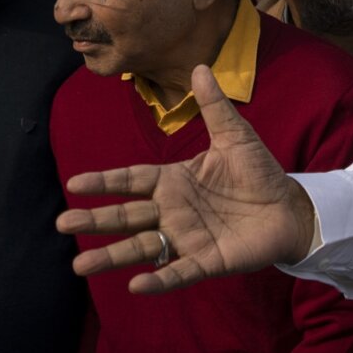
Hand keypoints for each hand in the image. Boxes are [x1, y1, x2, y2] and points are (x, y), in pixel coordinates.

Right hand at [64, 66, 317, 293]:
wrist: (290, 208)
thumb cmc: (259, 173)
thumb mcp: (236, 136)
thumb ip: (214, 107)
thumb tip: (201, 66)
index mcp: (175, 180)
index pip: (132, 180)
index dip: (104, 183)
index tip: (74, 184)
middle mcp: (173, 210)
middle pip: (127, 216)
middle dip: (95, 220)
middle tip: (62, 224)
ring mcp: (187, 237)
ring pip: (142, 247)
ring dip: (112, 256)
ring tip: (81, 266)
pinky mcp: (207, 261)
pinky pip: (178, 272)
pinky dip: (158, 280)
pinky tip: (136, 286)